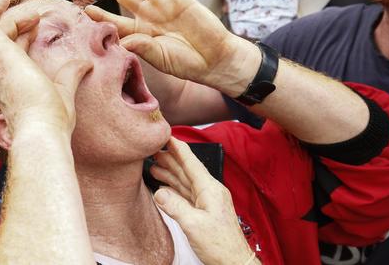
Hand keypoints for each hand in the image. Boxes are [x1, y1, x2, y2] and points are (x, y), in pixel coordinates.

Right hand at [0, 0, 92, 137]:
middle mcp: (0, 73)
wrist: (42, 131)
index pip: (14, 50)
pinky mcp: (1, 54)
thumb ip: (71, 74)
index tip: (37, 21)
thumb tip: (85, 63)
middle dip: (3, 17)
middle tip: (10, 1)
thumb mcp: (65, 91)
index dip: (23, 32)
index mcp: (13, 82)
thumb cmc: (51, 121)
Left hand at [85, 0, 258, 95]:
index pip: (113, 21)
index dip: (97, 14)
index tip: (81, 7)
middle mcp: (147, 16)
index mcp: (138, 33)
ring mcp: (163, 4)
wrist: (215, 58)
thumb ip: (144, 48)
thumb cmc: (186, 64)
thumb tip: (123, 42)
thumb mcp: (162, 59)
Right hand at [151, 138, 257, 264]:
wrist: (234, 262)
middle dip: (170, 159)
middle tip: (154, 150)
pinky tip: (165, 187)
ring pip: (185, 182)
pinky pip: (186, 194)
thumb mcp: (194, 224)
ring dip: (170, 173)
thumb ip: (175, 206)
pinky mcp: (204, 211)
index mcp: (210, 189)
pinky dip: (174, 189)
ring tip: (155, 166)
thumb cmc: (221, 245)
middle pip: (186, 170)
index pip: (191, 163)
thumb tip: (159, 193)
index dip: (179, 148)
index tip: (168, 136)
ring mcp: (207, 201)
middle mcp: (210, 192)